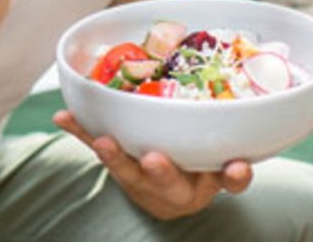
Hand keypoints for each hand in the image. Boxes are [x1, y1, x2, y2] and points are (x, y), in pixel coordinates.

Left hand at [54, 110, 252, 220]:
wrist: (166, 196)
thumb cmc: (199, 169)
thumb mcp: (221, 165)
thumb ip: (234, 157)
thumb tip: (249, 131)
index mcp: (209, 182)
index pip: (227, 181)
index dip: (233, 176)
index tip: (236, 166)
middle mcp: (176, 186)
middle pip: (170, 183)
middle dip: (162, 172)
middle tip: (154, 159)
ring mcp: (143, 179)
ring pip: (129, 172)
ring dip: (115, 157)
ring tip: (103, 142)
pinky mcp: (119, 167)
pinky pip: (97, 146)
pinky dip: (80, 131)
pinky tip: (63, 116)